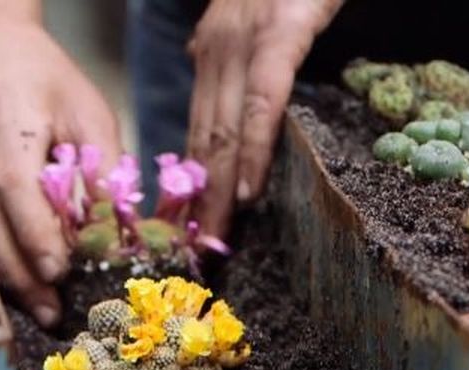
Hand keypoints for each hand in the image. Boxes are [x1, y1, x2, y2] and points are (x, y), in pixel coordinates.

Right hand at [0, 4, 121, 325]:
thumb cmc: (45, 79)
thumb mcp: (88, 109)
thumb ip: (102, 164)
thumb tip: (114, 227)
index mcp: (9, 117)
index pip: (15, 184)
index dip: (36, 232)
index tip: (61, 271)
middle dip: (19, 269)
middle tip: (51, 310)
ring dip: (5, 272)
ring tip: (38, 308)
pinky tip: (19, 283)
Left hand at [186, 0, 342, 237]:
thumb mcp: (260, 18)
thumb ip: (245, 58)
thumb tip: (233, 94)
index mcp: (212, 49)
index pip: (198, 128)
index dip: (194, 180)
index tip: (191, 225)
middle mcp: (216, 49)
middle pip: (204, 138)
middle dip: (200, 199)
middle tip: (199, 248)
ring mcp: (242, 42)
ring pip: (224, 129)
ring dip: (218, 190)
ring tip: (216, 235)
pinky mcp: (277, 34)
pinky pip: (261, 104)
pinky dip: (253, 152)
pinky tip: (249, 191)